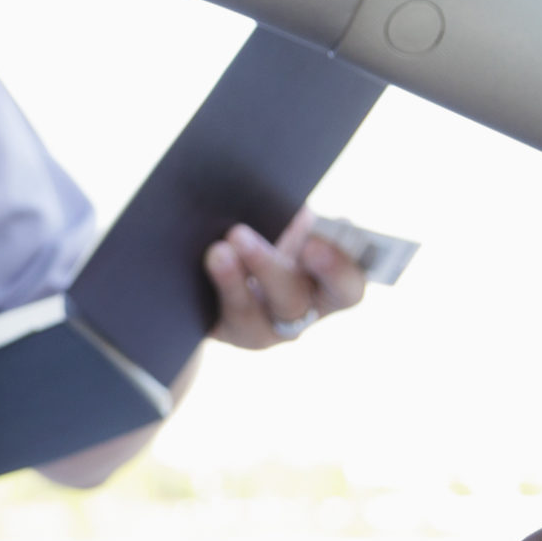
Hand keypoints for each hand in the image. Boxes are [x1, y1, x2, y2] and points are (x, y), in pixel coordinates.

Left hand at [205, 207, 366, 349]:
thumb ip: (297, 220)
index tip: (311, 243)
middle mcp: (301, 315)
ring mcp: (264, 331)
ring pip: (249, 317)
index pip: (347, 288)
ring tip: (215, 252)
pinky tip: (194, 266)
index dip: (334, 270)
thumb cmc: (281, 233)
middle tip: (238, 234)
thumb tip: (286, 207)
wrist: (238, 268)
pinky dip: (206, 290)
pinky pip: (213, 320)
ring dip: (230, 282)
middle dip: (266, 268)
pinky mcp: (226, 333)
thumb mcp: (295, 225)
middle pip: (292, 302)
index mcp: (331, 287)